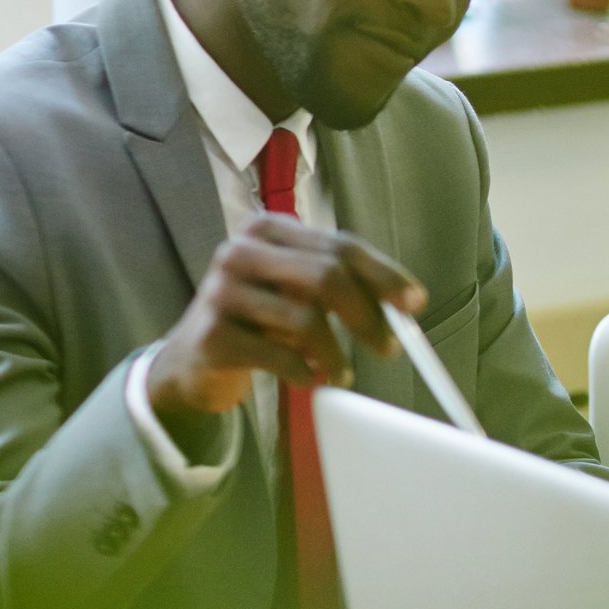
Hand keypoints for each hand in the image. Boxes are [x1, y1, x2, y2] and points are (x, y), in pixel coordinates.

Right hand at [148, 214, 425, 419]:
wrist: (192, 359)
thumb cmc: (259, 319)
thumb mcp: (298, 291)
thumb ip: (344, 285)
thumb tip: (407, 303)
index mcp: (269, 229)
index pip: (340, 246)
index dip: (384, 275)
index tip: (415, 303)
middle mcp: (240, 251)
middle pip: (326, 276)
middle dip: (367, 316)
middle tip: (390, 348)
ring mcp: (220, 291)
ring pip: (305, 318)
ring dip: (336, 354)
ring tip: (342, 373)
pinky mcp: (210, 335)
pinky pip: (278, 355)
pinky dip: (303, 371)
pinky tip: (306, 378)